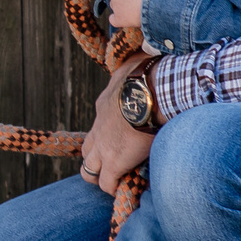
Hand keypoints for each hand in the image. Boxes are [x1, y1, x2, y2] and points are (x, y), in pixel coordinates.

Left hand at [81, 56, 155, 195]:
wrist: (153, 92)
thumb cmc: (152, 76)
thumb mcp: (137, 64)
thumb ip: (137, 64)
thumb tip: (143, 49)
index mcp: (105, 104)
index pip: (100, 125)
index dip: (108, 136)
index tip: (123, 140)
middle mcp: (99, 126)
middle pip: (87, 149)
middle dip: (96, 159)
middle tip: (114, 164)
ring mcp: (103, 146)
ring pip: (88, 169)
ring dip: (100, 176)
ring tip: (116, 181)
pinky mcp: (114, 162)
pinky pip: (106, 183)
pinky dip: (114, 188)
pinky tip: (126, 190)